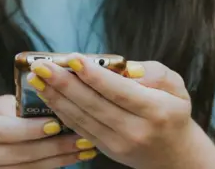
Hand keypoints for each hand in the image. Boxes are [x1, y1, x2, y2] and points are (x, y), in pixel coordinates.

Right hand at [0, 95, 96, 168]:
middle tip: (82, 139)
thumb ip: (12, 107)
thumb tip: (51, 103)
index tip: (57, 124)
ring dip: (58, 160)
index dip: (31, 129)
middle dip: (54, 147)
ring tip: (83, 149)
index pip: (3, 129)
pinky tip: (68, 160)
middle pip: (17, 154)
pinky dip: (48, 168)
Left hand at [28, 53, 196, 168]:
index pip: (120, 91)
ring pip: (82, 118)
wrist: (174, 155)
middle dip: (64, 83)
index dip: (94, 75)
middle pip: (94, 104)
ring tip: (37, 78)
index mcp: (156, 111)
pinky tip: (49, 96)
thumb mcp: (177, 88)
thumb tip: (127, 68)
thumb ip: (155, 73)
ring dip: (56, 97)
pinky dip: (62, 111)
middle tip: (41, 66)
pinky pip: (80, 128)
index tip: (72, 58)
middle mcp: (136, 130)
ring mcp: (119, 144)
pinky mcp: (106, 150)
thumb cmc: (174, 113)